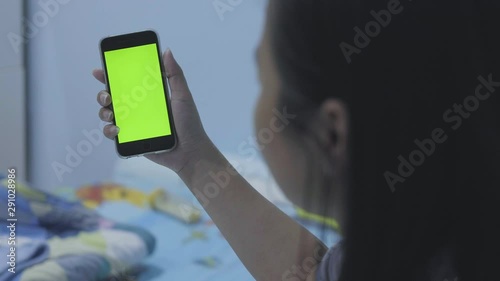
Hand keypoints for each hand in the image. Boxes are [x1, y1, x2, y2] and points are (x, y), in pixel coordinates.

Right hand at [93, 49, 211, 172]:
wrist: (190, 152)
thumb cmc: (189, 123)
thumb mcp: (183, 95)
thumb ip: (174, 74)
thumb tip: (167, 51)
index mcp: (149, 96)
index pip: (127, 82)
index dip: (111, 75)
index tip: (101, 70)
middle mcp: (139, 108)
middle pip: (113, 97)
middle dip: (103, 94)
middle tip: (107, 95)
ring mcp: (134, 124)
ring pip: (109, 114)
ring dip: (103, 111)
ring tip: (111, 113)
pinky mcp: (132, 139)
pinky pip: (114, 133)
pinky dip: (109, 130)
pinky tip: (116, 128)